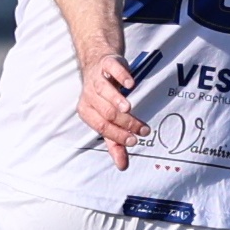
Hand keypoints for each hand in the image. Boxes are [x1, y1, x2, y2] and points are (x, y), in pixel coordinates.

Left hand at [77, 51, 149, 169]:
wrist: (99, 64)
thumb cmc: (105, 98)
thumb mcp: (108, 120)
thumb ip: (115, 143)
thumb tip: (122, 166)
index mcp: (87, 111)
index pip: (102, 127)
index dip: (117, 135)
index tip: (134, 140)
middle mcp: (88, 95)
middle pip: (106, 112)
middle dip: (125, 122)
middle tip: (143, 129)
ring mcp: (96, 78)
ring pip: (105, 92)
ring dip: (117, 101)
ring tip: (129, 109)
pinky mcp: (106, 64)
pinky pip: (111, 70)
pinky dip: (121, 77)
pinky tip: (130, 84)